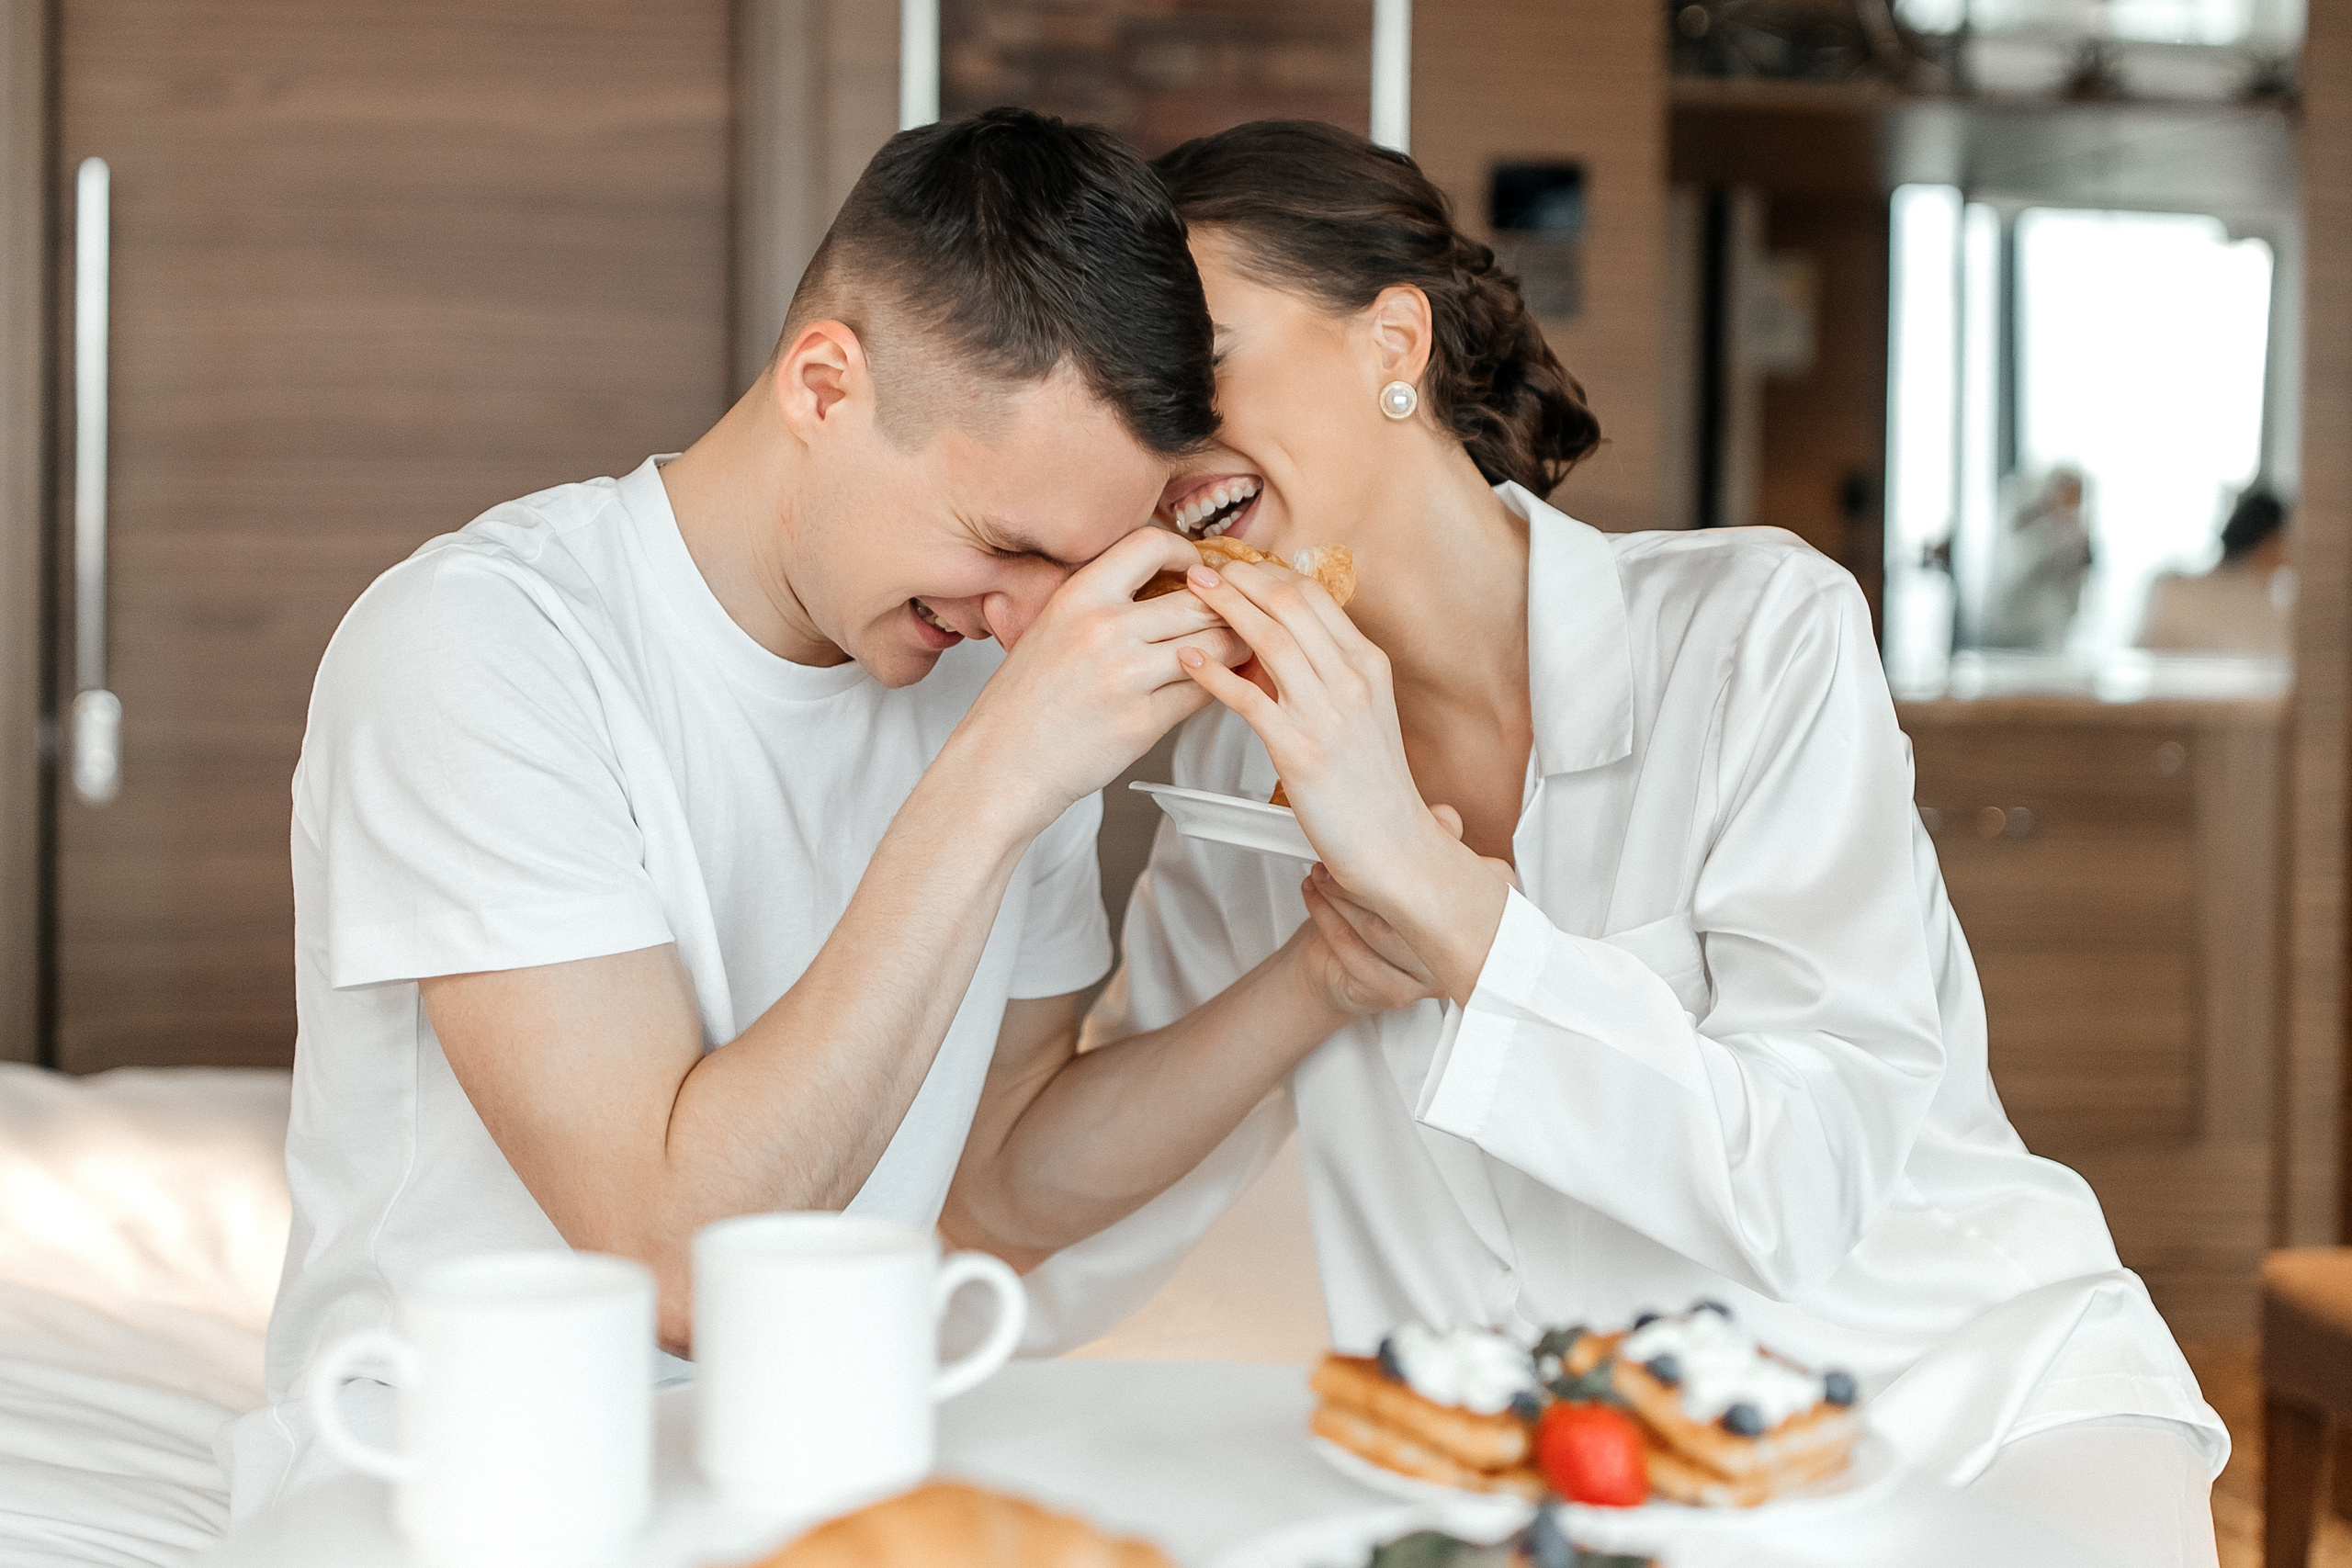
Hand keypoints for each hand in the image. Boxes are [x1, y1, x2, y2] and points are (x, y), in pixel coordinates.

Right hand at [948, 530, 1245, 832]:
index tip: (1195, 568)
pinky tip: (1221, 684)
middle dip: (1224, 606)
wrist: (1001, 764)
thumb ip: (1099, 604)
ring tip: (1238, 648)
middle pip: (1197, 598)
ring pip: (1214, 645)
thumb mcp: (1048, 629)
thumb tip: (1159, 586)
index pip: (1149, 544)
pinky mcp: (1144, 721)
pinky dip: (1221, 686)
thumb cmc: (1021, 704)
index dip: (1183, 551)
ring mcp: (1127, 676)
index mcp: (1077, 597)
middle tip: (1236, 613)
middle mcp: (1104, 629)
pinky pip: (1203, 692)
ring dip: (1234, 646)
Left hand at [1175, 561, 1511, 1002]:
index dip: (1267, 574)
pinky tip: (1189, 659)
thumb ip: (1327, 673)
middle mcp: (1353, 679)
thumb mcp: (1363, 714)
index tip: (1234, 568)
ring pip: (1271, 639)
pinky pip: (1249, 699)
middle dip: (1241, 578)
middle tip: (1202, 569)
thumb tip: (1277, 643)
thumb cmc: (1371, 786)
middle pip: (1291, 603)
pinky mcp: (1301, 751)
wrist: (1395, 847)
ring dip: (1225, 608)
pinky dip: (1215, 673)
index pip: (1314, 595)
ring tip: (1190, 593)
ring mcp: (1329, 713)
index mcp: (1368, 664)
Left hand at [1292, 807, 1521, 1016]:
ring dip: (1343, 894)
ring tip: (1322, 871)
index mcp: (1483, 912)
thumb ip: (1432, 835)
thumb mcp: (1407, 864)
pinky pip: (1357, 954)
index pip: (1483, 877)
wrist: (1335, 969)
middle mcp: (1464, 948)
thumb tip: (1444, 818)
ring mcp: (1433, 974)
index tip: (1400, 829)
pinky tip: (1315, 896)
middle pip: (1421, 904)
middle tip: (1341, 851)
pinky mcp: (1397, 992)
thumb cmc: (1378, 912)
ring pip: (1384, 930)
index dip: (1439, 846)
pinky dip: (1327, 919)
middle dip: (1373, 872)